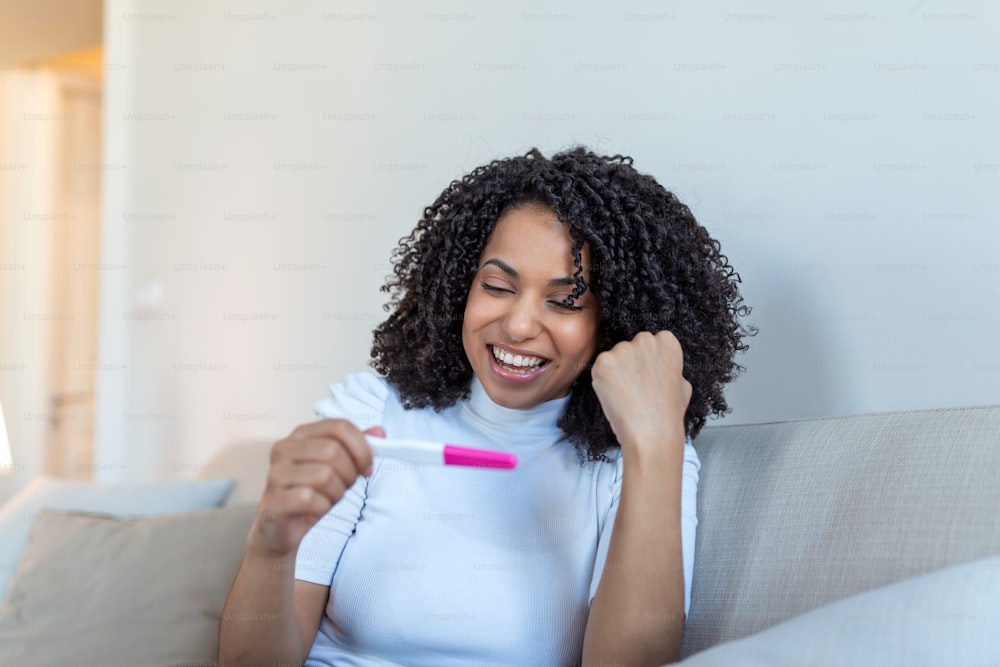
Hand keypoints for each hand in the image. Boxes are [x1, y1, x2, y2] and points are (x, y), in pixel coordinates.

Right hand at [247, 420, 380, 559]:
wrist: (282, 529)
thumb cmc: (310, 494)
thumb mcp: (337, 468)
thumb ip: (355, 448)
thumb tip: (380, 432)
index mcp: (301, 435)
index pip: (339, 427)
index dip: (361, 447)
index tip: (366, 466)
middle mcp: (284, 449)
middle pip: (333, 451)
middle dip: (349, 474)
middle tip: (345, 487)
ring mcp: (276, 474)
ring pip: (324, 475)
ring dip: (336, 492)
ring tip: (328, 498)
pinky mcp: (274, 500)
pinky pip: (311, 499)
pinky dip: (323, 507)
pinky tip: (317, 509)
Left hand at [590, 330, 691, 453]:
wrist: (652, 433)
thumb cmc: (668, 414)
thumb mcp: (683, 386)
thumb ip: (671, 369)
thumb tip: (663, 368)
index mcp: (666, 341)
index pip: (651, 342)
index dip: (647, 362)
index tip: (649, 377)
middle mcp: (645, 340)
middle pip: (630, 347)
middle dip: (630, 363)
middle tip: (635, 388)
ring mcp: (622, 349)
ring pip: (613, 358)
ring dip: (615, 373)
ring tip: (626, 396)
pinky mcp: (603, 362)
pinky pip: (599, 369)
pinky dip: (603, 382)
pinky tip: (615, 397)